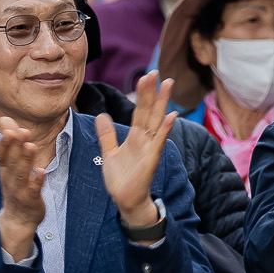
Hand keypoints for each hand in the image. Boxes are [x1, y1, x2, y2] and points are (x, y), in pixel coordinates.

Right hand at [0, 115, 54, 260]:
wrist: (18, 218)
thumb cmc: (16, 185)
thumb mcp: (10, 164)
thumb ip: (11, 142)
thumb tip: (5, 118)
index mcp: (4, 169)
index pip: (1, 153)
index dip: (4, 140)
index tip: (7, 125)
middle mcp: (9, 178)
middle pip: (11, 161)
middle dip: (15, 146)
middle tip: (21, 131)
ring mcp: (19, 190)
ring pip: (21, 174)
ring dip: (25, 160)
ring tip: (31, 146)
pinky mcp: (31, 200)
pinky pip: (34, 190)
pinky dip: (37, 180)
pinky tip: (42, 171)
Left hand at [97, 70, 175, 223]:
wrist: (125, 201)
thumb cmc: (120, 179)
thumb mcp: (109, 153)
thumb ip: (107, 134)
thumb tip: (101, 115)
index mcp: (135, 136)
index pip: (139, 110)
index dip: (142, 94)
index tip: (145, 76)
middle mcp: (145, 139)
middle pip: (149, 111)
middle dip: (152, 92)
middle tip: (156, 72)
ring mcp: (150, 148)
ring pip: (156, 121)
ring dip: (162, 103)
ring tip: (168, 84)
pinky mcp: (151, 160)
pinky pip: (159, 142)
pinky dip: (165, 129)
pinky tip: (172, 116)